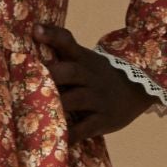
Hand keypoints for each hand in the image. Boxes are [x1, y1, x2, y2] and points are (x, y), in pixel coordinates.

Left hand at [34, 20, 157, 140]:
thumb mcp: (84, 58)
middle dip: (51, 75)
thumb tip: (34, 28)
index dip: (52, 35)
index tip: (35, 30)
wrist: (138, 89)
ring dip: (58, 104)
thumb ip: (60, 46)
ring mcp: (98, 99)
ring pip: (76, 99)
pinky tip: (56, 138)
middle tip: (28, 79)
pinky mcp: (104, 120)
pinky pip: (85, 128)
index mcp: (83, 59)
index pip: (67, 42)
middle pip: (70, 71)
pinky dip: (70, 134)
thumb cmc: (97, 75)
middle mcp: (90, 77)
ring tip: (36, 110)